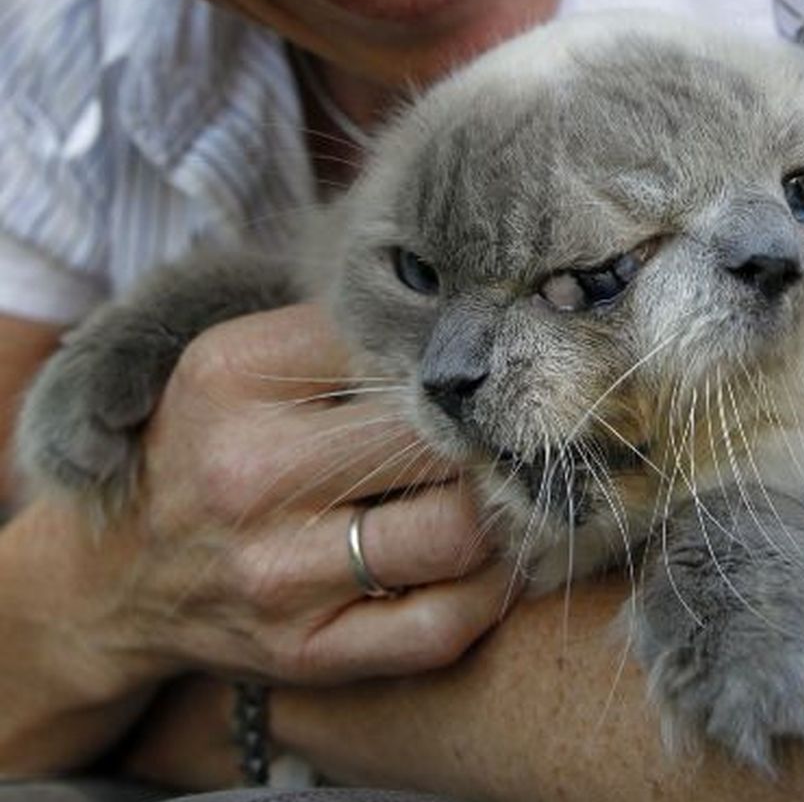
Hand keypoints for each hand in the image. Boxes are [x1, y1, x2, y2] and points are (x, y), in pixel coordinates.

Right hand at [90, 302, 516, 692]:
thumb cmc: (203, 447)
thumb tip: (462, 329)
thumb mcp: (235, 364)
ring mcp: (279, 572)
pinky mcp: (307, 651)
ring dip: (500, 507)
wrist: (116, 575)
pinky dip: (488, 591)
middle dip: (486, 431)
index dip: (446, 352)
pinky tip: (485, 559)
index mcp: (233, 377)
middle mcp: (252, 473)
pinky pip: (441, 624)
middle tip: (509, 427)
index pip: (388, 343)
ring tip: (502, 487)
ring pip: (456, 531)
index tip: (473, 362)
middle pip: (435, 437)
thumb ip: (335, 336)